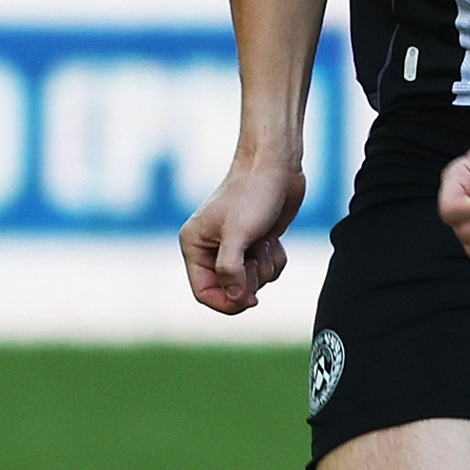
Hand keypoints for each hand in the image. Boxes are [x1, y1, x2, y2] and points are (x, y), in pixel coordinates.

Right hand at [181, 157, 305, 312]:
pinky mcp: (255, 244)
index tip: (250, 301)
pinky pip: (266, 270)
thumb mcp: (238, 235)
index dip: (226, 302)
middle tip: (258, 258)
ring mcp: (234, 248)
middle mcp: (210, 249)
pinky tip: (274, 240)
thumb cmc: (252, 195)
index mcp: (194, 246)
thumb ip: (231, 271)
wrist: (275, 167)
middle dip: (250, 280)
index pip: (204, 292)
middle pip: (230, 290)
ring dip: (265, 268)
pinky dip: (274, 260)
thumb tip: (236, 299)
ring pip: (251, 282)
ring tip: (265, 242)